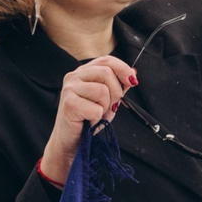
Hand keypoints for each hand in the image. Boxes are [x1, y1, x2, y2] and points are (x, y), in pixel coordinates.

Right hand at [38, 56, 137, 185]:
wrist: (71, 141)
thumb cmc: (87, 120)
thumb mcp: (107, 100)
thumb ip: (118, 86)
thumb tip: (133, 73)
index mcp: (83, 73)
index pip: (106, 60)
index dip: (123, 69)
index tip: (132, 82)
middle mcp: (74, 77)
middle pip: (106, 73)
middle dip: (116, 92)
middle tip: (109, 107)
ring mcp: (69, 89)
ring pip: (102, 91)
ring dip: (105, 108)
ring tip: (96, 115)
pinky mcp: (68, 104)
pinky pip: (96, 109)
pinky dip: (97, 119)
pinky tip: (89, 121)